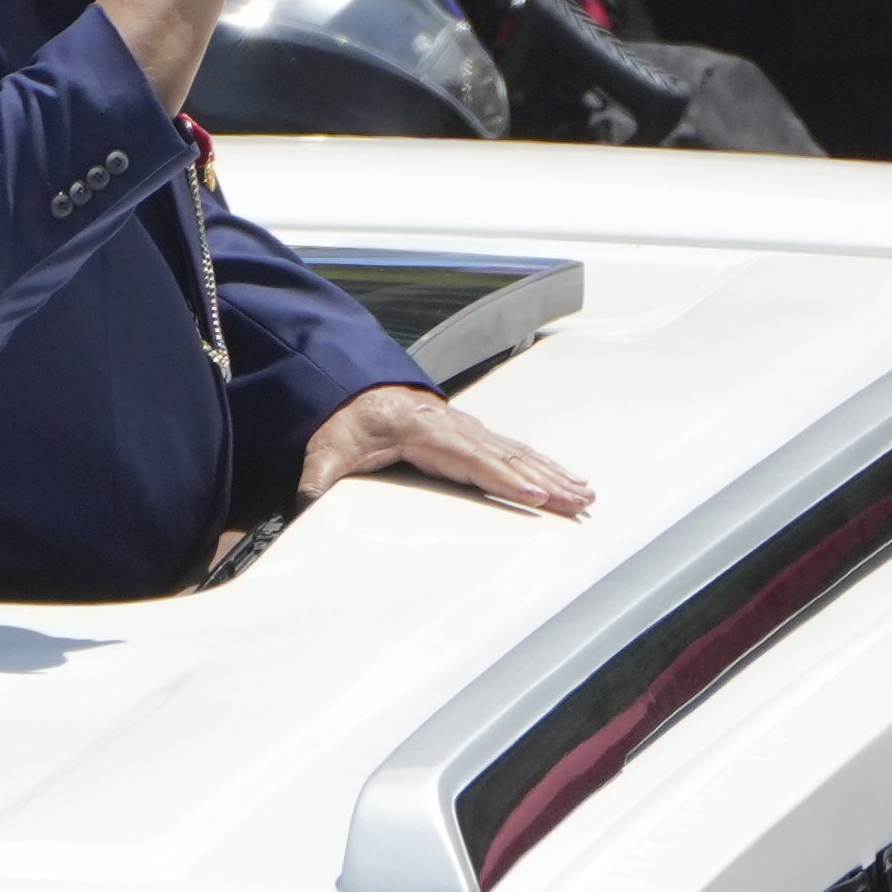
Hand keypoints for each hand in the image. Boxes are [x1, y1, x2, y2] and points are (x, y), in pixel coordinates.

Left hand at [298, 385, 593, 515]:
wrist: (348, 387)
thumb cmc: (343, 421)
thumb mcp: (326, 449)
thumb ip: (318, 477)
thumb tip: (306, 501)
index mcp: (424, 430)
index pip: (471, 457)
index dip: (503, 477)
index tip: (534, 496)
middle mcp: (454, 427)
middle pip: (507, 457)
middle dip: (545, 481)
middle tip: (578, 503)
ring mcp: (467, 429)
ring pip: (518, 453)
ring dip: (553, 474)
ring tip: (585, 494)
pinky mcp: (472, 435)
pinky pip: (515, 450)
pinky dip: (544, 464)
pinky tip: (564, 477)